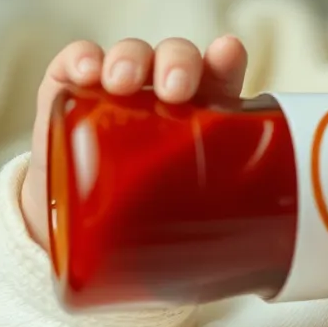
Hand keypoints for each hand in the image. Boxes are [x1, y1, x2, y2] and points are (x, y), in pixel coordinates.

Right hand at [20, 36, 248, 248]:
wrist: (89, 224)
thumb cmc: (157, 208)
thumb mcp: (191, 214)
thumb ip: (220, 226)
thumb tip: (254, 271)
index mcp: (207, 110)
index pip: (223, 73)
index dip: (227, 59)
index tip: (228, 55)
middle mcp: (165, 90)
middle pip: (179, 59)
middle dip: (179, 63)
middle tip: (176, 90)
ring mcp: (120, 87)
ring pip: (132, 55)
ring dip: (132, 59)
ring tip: (125, 82)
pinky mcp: (72, 92)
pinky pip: (76, 63)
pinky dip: (81, 60)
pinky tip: (85, 71)